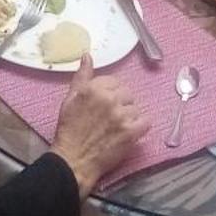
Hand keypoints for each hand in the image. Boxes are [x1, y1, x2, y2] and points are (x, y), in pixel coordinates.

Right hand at [51, 58, 145, 197]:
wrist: (73, 160)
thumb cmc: (69, 130)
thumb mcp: (70, 98)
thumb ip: (82, 76)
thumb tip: (88, 56)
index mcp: (95, 88)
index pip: (115, 82)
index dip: (111, 93)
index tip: (106, 105)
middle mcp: (110, 99)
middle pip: (127, 94)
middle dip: (122, 104)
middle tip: (112, 118)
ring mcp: (122, 116)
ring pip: (136, 108)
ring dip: (130, 116)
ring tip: (118, 127)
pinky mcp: (131, 133)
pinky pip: (146, 122)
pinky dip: (141, 126)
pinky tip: (131, 131)